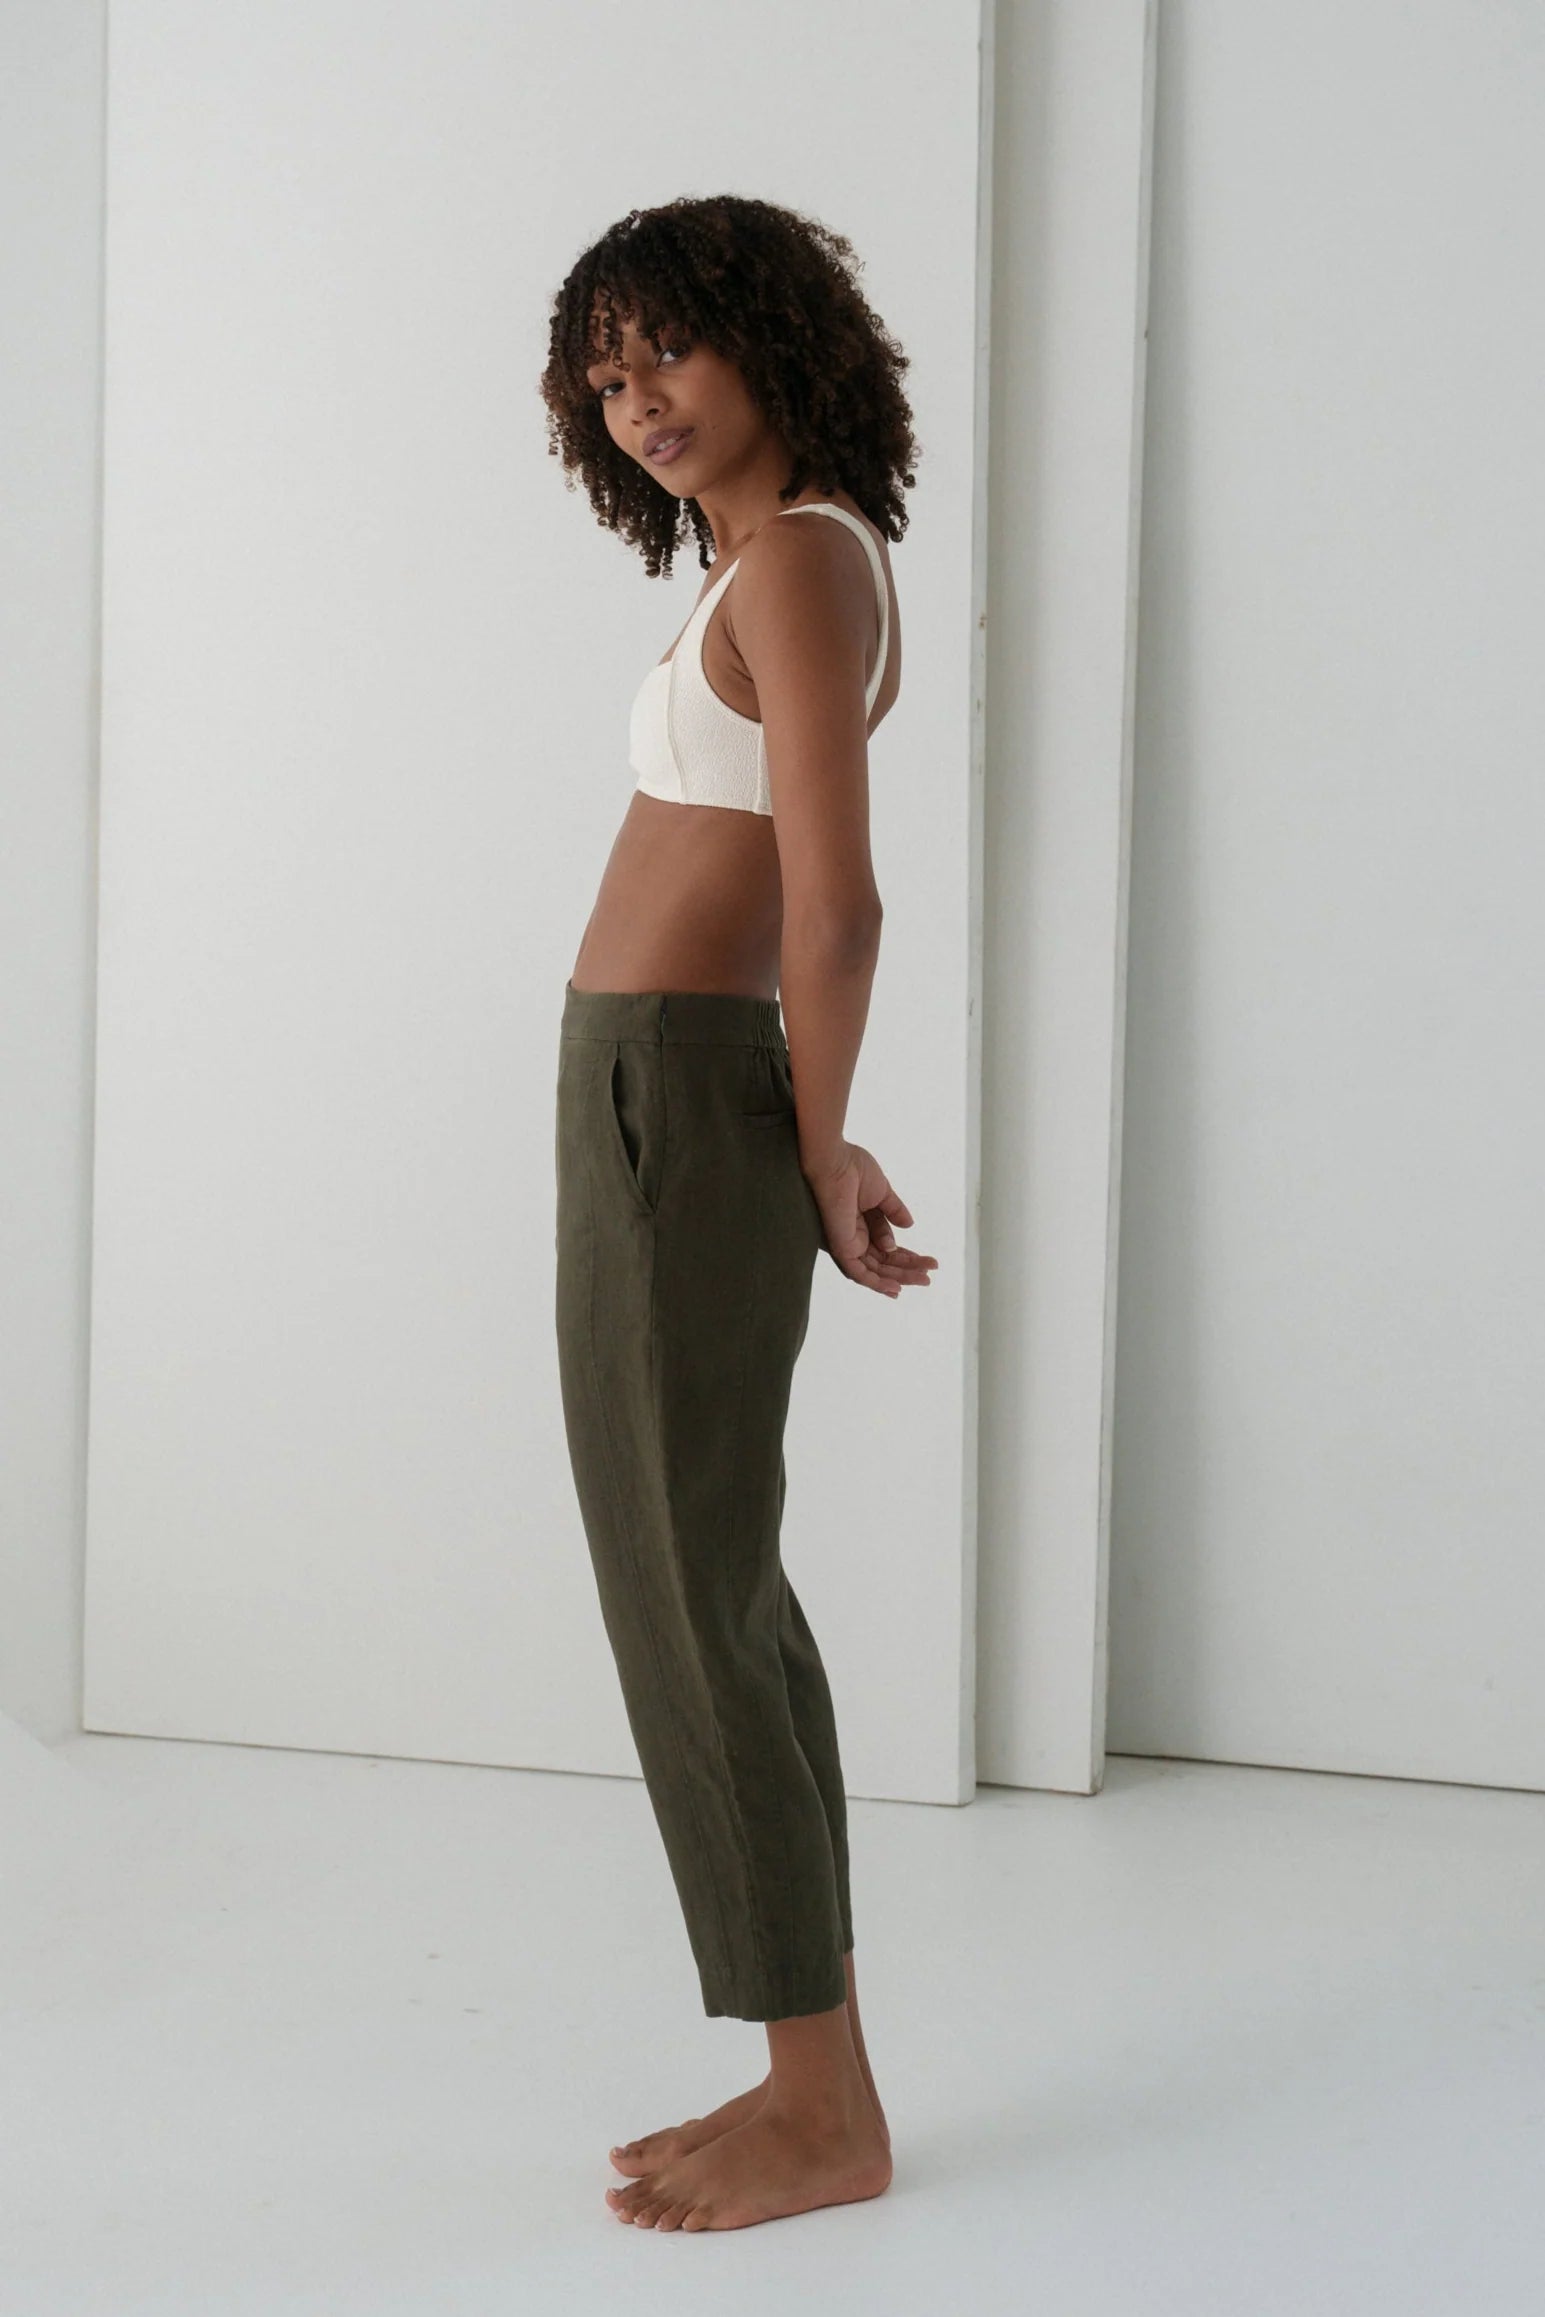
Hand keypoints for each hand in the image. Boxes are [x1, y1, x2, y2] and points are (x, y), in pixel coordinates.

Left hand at [801, 1140, 938, 1298]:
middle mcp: (853, 1237)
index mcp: (861, 1224)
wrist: (836, 1161)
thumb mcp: (881, 1192)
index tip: (927, 1261)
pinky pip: (858, 1273)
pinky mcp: (840, 1248)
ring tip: (924, 1280)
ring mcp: (846, 1243)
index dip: (906, 1257)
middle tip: (929, 1276)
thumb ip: (894, 1210)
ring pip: (874, 1270)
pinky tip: (896, 1288)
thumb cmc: (852, 1168)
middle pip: (883, 1261)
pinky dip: (876, 1283)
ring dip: (899, 1278)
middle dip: (907, 1270)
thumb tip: (910, 1225)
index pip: (886, 1248)